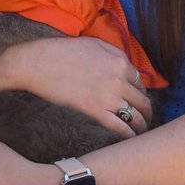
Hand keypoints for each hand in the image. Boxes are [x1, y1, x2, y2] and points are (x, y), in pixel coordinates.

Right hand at [4, 37, 152, 137]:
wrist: (38, 64)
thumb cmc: (63, 51)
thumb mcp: (95, 43)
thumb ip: (115, 53)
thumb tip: (128, 67)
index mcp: (120, 63)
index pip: (141, 83)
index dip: (141, 94)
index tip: (138, 102)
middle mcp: (119, 81)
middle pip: (142, 102)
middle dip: (146, 113)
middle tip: (144, 120)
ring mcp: (108, 98)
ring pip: (136, 118)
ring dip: (141, 126)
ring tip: (138, 132)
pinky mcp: (94, 113)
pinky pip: (120, 129)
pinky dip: (128, 136)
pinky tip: (128, 140)